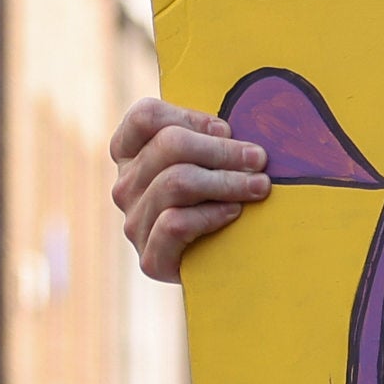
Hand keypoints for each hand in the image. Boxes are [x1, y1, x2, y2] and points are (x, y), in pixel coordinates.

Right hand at [112, 97, 267, 282]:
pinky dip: (211, 214)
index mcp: (130, 154)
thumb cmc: (218, 199)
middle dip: (222, 150)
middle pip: (169, 145)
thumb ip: (210, 137)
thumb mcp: (207, 160)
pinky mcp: (150, 258)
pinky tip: (234, 212)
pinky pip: (175, 224)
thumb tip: (228, 128)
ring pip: (176, 182)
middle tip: (259, 159)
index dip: (189, 116)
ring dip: (226, 181)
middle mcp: (125, 186)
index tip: (224, 130)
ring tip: (258, 186)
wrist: (220, 266)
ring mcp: (133, 223)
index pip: (145, 116)